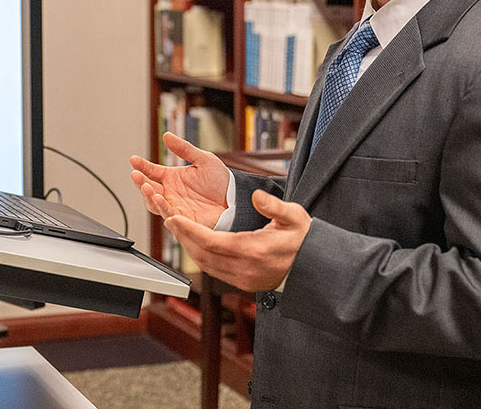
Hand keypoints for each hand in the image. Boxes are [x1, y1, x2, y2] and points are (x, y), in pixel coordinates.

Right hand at [129, 132, 230, 228]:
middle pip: (148, 188)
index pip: (151, 171)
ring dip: (148, 196)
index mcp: (172, 178)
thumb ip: (184, 149)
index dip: (141, 166)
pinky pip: (169, 215)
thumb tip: (167, 136)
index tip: (134, 160)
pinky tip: (160, 199)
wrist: (236, 199)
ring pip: (154, 203)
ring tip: (147, 188)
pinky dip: (162, 208)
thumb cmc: (221, 181)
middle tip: (136, 175)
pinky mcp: (184, 219)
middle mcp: (170, 193)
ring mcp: (175, 206)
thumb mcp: (203, 160)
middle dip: (140, 182)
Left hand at [165, 189, 311, 290]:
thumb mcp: (294, 217)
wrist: (312, 268)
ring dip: (189, 247)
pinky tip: (195, 243)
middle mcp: (244, 269)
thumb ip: (274, 206)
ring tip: (178, 229)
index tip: (173, 217)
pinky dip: (200, 256)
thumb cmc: (303, 240)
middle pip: (202, 254)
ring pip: (205, 264)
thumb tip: (256, 196)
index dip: (189, 230)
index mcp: (254, 250)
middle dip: (183, 236)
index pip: (211, 241)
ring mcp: (242, 279)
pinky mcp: (242, 284)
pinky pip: (213, 270)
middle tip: (168, 219)